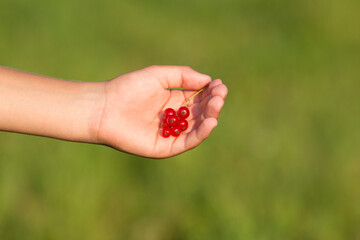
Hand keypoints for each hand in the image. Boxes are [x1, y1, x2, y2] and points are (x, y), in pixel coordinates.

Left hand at [96, 65, 227, 157]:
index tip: (219, 85)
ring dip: (210, 117)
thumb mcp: (158, 75)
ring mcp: (171, 134)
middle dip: (213, 103)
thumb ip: (182, 76)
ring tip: (216, 105)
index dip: (211, 92)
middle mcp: (175, 119)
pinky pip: (186, 142)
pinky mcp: (165, 147)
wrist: (104, 108)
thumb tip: (208, 79)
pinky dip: (200, 134)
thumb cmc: (128, 88)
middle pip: (201, 113)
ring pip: (197, 128)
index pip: (199, 98)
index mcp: (174, 101)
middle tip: (220, 94)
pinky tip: (210, 122)